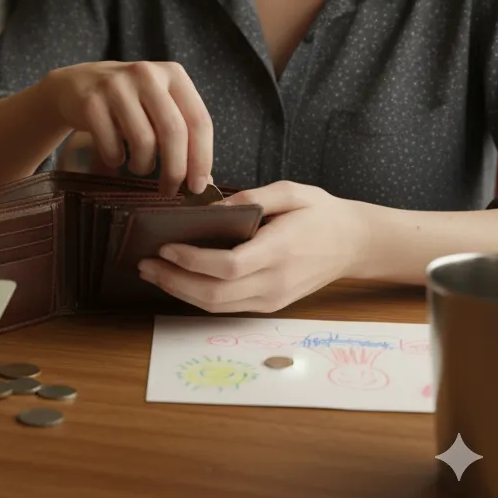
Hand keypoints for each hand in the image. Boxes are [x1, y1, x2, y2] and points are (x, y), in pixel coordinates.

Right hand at [45, 61, 213, 194]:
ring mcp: (116, 85)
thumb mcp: (158, 106)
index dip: (202, 158)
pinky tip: (115, 156)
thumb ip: (182, 134)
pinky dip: (116, 160)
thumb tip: (203, 181)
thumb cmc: (129, 102)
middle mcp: (147, 74)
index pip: (199, 121)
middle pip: (174, 132)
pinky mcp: (91, 101)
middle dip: (175, 170)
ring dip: (143, 166)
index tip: (198, 187)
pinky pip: (112, 146)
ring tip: (139, 167)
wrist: (77, 84)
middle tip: (169, 190)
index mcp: (173, 74)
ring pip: (143, 141)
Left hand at [137, 181, 370, 312]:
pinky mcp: (271, 305)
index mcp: (280, 250)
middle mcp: (275, 282)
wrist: (355, 243)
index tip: (164, 247)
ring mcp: (273, 299)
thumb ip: (252, 198)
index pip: (228, 266)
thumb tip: (212, 207)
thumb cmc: (320, 212)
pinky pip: (228, 307)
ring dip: (180, 292)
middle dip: (173, 281)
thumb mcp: (290, 191)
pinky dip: (198, 296)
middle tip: (143, 263)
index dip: (192, 261)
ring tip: (152, 272)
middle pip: (216, 294)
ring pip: (218, 307)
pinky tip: (178, 279)